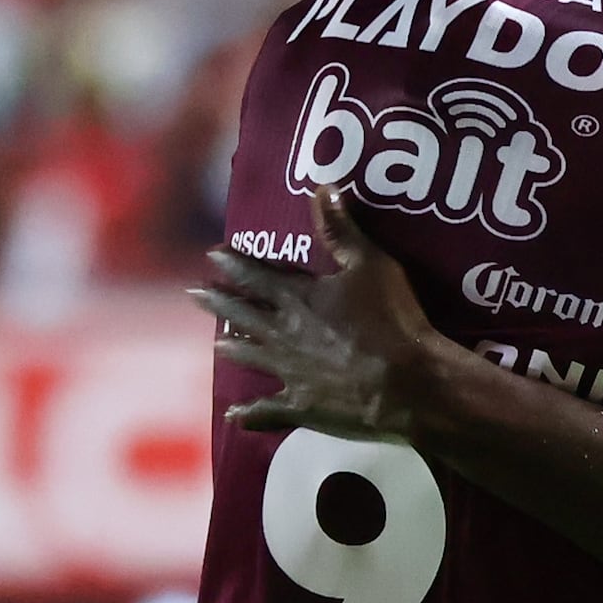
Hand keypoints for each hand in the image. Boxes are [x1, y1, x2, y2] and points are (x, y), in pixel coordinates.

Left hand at [193, 187, 452, 437]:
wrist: (406, 383)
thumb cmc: (391, 320)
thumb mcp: (371, 264)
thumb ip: (342, 229)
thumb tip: (322, 186)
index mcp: (298, 298)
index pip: (256, 275)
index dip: (234, 264)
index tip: (214, 256)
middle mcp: (283, 333)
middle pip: (244, 314)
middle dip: (219, 302)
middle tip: (195, 294)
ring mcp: (289, 372)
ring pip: (252, 356)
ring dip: (233, 347)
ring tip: (218, 342)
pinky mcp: (301, 406)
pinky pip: (267, 410)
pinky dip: (249, 413)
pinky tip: (233, 415)